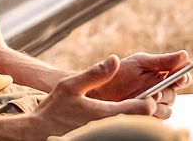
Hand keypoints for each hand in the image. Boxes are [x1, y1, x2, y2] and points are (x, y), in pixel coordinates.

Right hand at [30, 55, 156, 136]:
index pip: (144, 110)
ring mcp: (105, 135)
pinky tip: (122, 117)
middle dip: (149, 110)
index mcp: (106, 114)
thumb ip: (94, 73)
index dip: (151, 100)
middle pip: (145, 122)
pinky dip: (128, 125)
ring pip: (135, 129)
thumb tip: (115, 60)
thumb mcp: (70, 86)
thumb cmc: (54, 109)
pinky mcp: (101, 138)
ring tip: (137, 108)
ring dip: (140, 119)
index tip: (148, 93)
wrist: (40, 132)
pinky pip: (124, 133)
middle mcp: (109, 128)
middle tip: (148, 99)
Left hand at [85, 51, 192, 119]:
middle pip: (174, 96)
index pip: (181, 78)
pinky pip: (154, 120)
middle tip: (156, 91)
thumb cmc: (119, 74)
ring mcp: (152, 107)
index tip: (181, 77)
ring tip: (146, 99)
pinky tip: (140, 108)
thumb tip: (185, 55)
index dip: (184, 78)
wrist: (98, 90)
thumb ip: (163, 61)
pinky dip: (150, 115)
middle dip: (167, 93)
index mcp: (161, 76)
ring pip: (166, 111)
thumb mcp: (140, 63)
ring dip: (158, 106)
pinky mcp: (144, 118)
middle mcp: (160, 92)